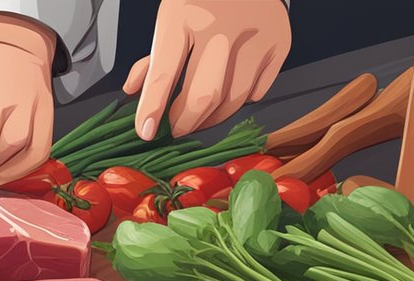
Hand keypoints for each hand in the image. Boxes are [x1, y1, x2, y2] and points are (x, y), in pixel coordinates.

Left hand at [125, 0, 290, 138]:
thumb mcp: (171, 16)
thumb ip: (153, 57)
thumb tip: (134, 91)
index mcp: (184, 16)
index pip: (164, 74)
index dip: (152, 109)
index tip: (145, 131)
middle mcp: (222, 26)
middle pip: (204, 96)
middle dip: (185, 123)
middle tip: (176, 129)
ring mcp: (255, 35)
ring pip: (233, 101)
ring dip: (212, 119)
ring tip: (199, 118)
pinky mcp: (279, 43)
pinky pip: (258, 91)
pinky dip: (242, 100)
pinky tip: (230, 91)